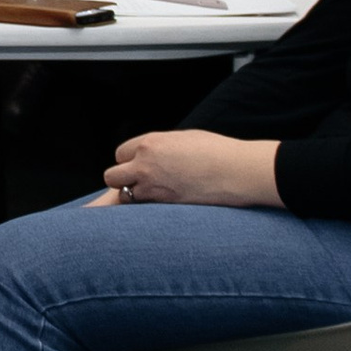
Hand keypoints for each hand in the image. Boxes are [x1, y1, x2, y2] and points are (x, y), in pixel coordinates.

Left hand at [100, 129, 281, 208]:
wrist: (239, 171)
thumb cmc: (217, 152)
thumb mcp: (183, 139)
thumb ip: (160, 147)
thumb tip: (151, 154)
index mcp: (149, 143)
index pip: (120, 154)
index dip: (130, 161)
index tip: (142, 166)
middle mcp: (144, 164)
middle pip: (112, 176)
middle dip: (123, 180)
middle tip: (140, 183)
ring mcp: (152, 187)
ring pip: (124, 197)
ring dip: (135, 197)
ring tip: (155, 196)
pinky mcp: (163, 206)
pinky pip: (143, 210)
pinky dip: (148, 210)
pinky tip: (164, 207)